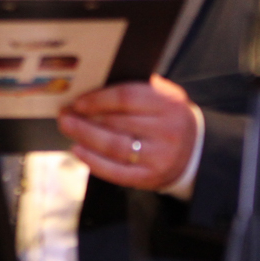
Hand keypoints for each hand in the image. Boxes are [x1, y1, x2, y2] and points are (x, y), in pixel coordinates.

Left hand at [58, 75, 197, 189]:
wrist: (195, 151)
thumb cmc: (167, 118)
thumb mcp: (162, 96)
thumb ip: (136, 88)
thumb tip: (93, 83)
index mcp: (169, 104)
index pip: (126, 97)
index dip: (97, 99)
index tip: (78, 101)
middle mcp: (167, 130)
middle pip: (116, 122)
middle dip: (84, 118)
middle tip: (64, 114)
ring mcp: (160, 156)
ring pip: (113, 146)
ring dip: (84, 136)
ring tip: (67, 127)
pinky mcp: (150, 177)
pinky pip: (116, 171)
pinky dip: (93, 161)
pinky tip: (78, 150)